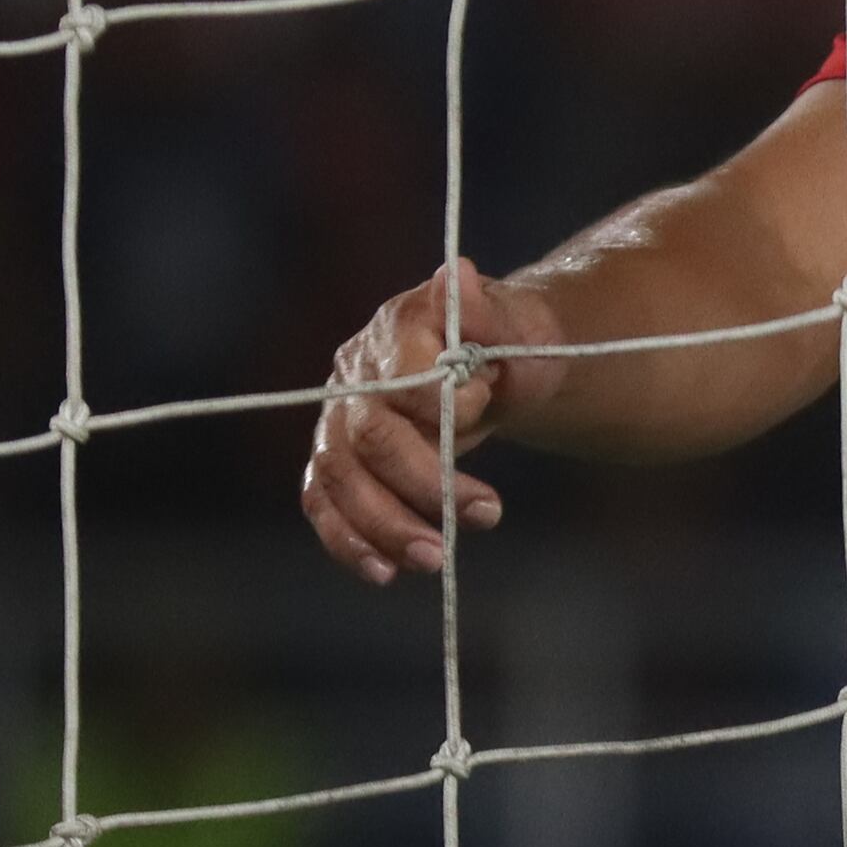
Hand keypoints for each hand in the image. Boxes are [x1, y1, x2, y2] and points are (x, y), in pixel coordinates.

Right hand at [299, 259, 568, 584]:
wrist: (495, 366)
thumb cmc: (511, 346)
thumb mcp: (521, 328)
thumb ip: (490, 311)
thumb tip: (456, 273)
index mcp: (396, 329)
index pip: (399, 378)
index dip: (438, 407)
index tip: (482, 409)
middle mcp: (353, 373)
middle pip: (369, 440)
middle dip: (422, 484)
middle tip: (485, 514)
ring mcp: (339, 420)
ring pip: (339, 480)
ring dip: (385, 527)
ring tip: (437, 559)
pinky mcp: (337, 461)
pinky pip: (325, 504)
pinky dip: (348, 542)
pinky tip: (384, 573)